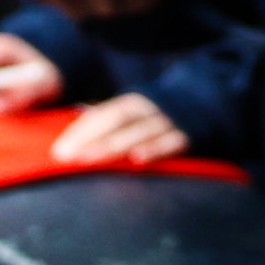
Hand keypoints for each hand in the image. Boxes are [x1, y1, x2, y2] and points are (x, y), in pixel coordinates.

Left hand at [50, 92, 188, 167]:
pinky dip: (155, 150)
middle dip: (92, 140)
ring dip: (117, 145)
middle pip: (117, 122)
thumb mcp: (132, 117)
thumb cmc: (155, 121)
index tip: (59, 151)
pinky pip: (170, 142)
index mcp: (131, 103)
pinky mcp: (187, 136)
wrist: (205, 108)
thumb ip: (106, 126)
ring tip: (94, 159)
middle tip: (70, 158)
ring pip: (140, 132)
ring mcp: (168, 122)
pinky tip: (138, 160)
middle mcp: (148, 109)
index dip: (80, 132)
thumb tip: (69, 144)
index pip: (101, 115)